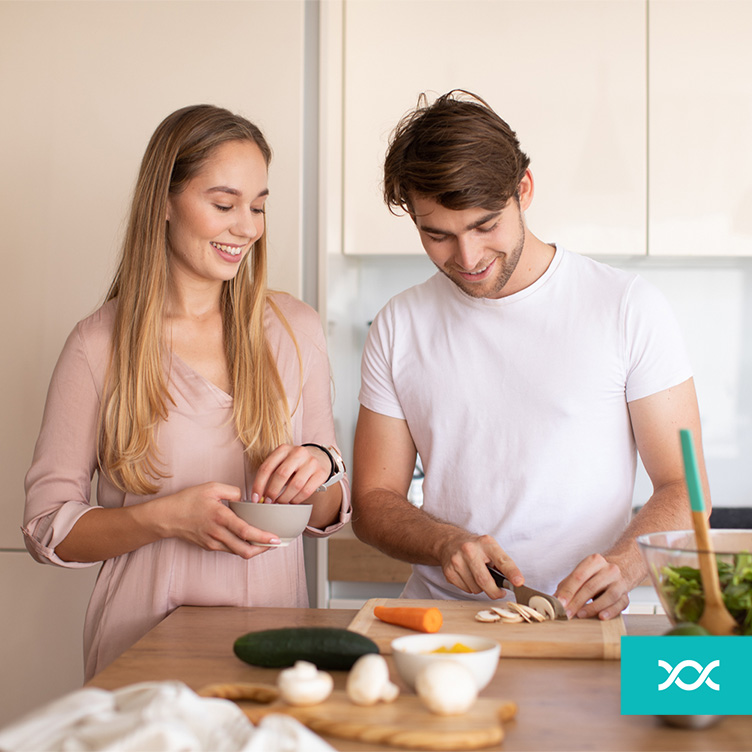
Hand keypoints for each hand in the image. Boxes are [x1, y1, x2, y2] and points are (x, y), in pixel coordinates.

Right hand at [156, 482, 278, 557]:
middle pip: (245, 550)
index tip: (276, 539)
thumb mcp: (212, 487)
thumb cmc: (188, 500)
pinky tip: (248, 539)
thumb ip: (233, 491)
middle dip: (263, 549)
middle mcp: (217, 533)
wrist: (167, 517)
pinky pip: (230, 550)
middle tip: (275, 544)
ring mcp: (213, 543)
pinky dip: (241, 547)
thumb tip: (247, 500)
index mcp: (220, 516)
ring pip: (238, 553)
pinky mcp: (209, 547)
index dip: (263, 538)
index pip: (246, 531)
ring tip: (265, 542)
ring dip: (254, 549)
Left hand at [250, 444, 329, 504]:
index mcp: (284, 449)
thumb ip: (271, 474)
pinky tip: (292, 502)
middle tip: (268, 502)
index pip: (266, 467)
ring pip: (295, 485)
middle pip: (281, 475)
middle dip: (272, 492)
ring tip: (280, 503)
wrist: (319, 458)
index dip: (258, 485)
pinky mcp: (321, 473)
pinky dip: (297, 499)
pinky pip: (307, 491)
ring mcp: (311, 462)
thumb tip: (258, 496)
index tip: (255, 498)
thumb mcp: (282, 462)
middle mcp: (298, 453)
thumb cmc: (294, 464)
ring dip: (285, 498)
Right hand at [437, 533, 524, 598]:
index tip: (519, 582)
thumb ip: (502, 564)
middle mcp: (469, 550)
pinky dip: (470, 588)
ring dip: (481, 588)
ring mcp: (457, 561)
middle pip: (485, 581)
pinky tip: (468, 576)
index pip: (501, 560)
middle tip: (499, 592)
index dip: (512, 572)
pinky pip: (466, 590)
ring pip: (475, 589)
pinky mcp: (449, 572)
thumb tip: (514, 583)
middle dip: (495, 592)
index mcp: (485, 543)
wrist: (449, 542)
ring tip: (478, 576)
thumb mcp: (490, 548)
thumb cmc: (475, 547)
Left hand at [554, 553, 629, 619]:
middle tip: (567, 613)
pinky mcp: (626, 595)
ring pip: (608, 596)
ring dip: (593, 607)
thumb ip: (567, 585)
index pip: (579, 576)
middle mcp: (609, 569)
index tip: (559, 602)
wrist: (621, 569)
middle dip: (577, 602)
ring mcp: (620, 582)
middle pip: (591, 587)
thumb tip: (554, 600)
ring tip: (580, 615)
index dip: (568, 591)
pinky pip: (620, 604)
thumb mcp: (581, 574)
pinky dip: (611, 611)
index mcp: (594, 561)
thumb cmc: (595, 574)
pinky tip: (601, 617)